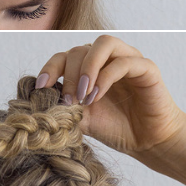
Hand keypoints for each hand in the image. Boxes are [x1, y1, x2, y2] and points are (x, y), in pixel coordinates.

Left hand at [36, 35, 184, 156]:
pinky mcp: (147, 68)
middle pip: (80, 48)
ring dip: (88, 67)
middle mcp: (108, 58)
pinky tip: (98, 96)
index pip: (65, 56)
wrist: (147, 141)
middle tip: (70, 101)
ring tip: (84, 94)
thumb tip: (37, 102)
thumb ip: (63, 107)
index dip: (50, 68)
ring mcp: (129, 59)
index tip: (42, 88)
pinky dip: (106, 77)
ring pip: (104, 43)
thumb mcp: (82, 119)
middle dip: (70, 75)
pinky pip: (124, 62)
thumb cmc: (117, 128)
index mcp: (91, 68)